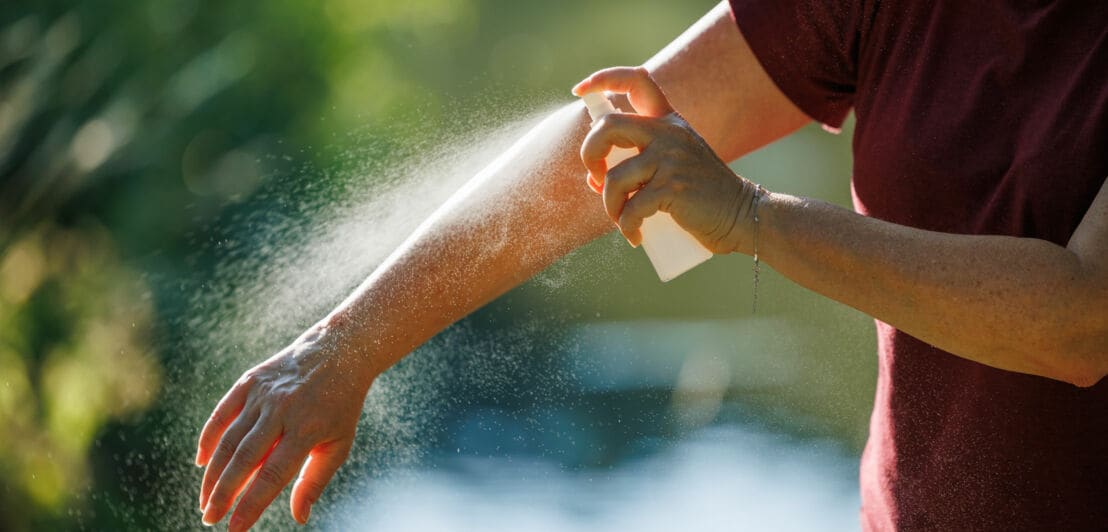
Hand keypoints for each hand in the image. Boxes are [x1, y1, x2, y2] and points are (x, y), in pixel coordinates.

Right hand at [195, 320, 372, 530]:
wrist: (337, 352)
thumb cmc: (340, 406)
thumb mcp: (339, 444)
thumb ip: (315, 481)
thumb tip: (299, 517)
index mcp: (307, 429)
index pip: (272, 475)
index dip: (251, 504)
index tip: (235, 529)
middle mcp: (281, 410)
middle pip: (244, 459)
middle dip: (223, 493)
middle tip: (209, 518)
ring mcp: (263, 394)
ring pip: (229, 439)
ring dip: (213, 473)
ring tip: (206, 500)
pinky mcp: (250, 381)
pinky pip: (222, 413)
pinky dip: (208, 438)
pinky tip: (201, 463)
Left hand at [573, 66, 759, 253]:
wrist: (741, 214)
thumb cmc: (700, 195)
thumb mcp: (673, 162)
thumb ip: (639, 159)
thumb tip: (594, 176)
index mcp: (668, 120)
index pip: (637, 80)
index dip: (603, 78)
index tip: (580, 90)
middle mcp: (669, 132)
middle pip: (608, 126)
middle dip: (589, 154)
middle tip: (595, 177)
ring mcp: (671, 158)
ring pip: (614, 178)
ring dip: (610, 206)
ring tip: (622, 221)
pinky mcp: (673, 187)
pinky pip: (632, 208)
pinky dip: (626, 227)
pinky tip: (635, 237)